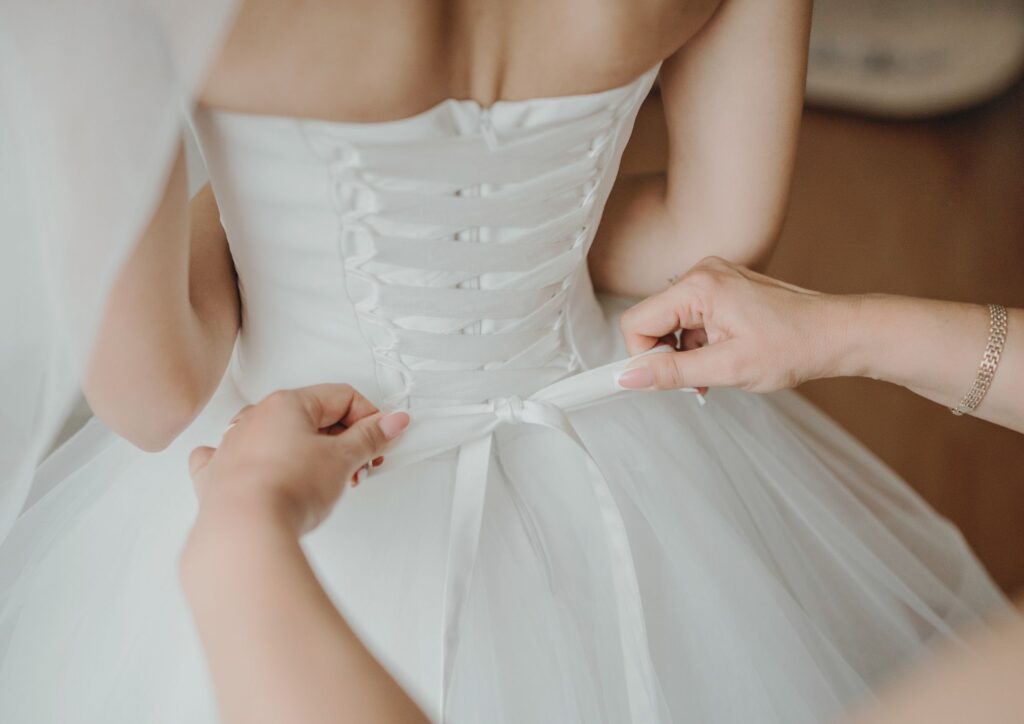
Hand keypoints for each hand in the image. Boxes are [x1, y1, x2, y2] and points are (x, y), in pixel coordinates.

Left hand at [188, 384, 409, 534]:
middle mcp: (255, 418)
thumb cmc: (286, 490)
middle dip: (343, 442)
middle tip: (359, 467)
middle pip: (312, 418)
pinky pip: (233, 457)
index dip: (369, 419)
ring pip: (278, 437)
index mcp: (287, 403)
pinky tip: (261, 472)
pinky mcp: (218, 475)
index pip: (342, 398)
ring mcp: (232, 445)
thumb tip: (390, 422)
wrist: (244, 531)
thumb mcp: (343, 460)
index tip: (380, 442)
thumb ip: (369, 437)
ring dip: (306, 454)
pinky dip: (252, 462)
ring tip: (324, 483)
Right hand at [617, 257, 851, 391]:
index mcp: (698, 286)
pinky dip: (700, 342)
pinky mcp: (724, 286)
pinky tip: (724, 356)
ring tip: (718, 369)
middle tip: (699, 380)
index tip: (662, 380)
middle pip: (652, 320)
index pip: (636, 322)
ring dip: (685, 352)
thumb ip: (672, 372)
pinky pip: (692, 317)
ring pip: (672, 321)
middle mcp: (702, 273)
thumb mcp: (727, 368)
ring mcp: (714, 277)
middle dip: (667, 355)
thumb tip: (628, 377)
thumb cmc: (794, 346)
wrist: (837, 334)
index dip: (643, 356)